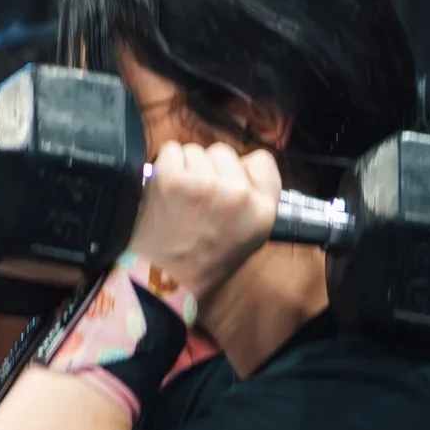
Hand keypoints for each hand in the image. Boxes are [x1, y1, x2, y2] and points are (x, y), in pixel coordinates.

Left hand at [128, 142, 281, 302]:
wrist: (167, 279)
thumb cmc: (206, 260)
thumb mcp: (251, 236)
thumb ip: (256, 197)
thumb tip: (242, 165)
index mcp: (263, 210)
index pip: (262, 161)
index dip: (242, 170)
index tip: (228, 184)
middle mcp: (238, 193)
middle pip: (225, 152)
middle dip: (211, 169)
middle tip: (200, 199)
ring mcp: (204, 183)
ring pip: (196, 150)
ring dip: (187, 168)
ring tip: (182, 198)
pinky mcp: (173, 178)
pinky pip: (171, 150)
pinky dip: (166, 167)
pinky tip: (167, 191)